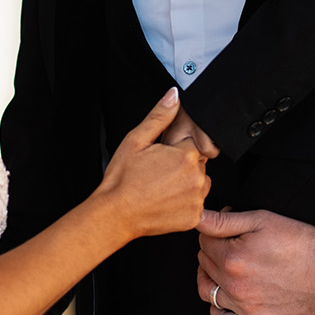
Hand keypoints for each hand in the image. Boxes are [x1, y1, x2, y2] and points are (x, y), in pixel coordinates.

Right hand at [98, 88, 210, 237]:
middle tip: (157, 173)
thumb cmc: (122, 179)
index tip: (160, 158)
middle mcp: (196, 179)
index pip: (192, 145)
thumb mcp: (136, 140)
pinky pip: (196, 204)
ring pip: (199, 183)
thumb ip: (159, 116)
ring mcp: (196, 200)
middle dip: (181, 165)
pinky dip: (184, 202)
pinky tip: (165, 201)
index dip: (175, 150)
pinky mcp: (193, 218)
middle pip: (197, 164)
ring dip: (186, 183)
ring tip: (161, 187)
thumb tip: (174, 96)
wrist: (114, 215)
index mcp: (185, 157)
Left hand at [196, 208, 314, 314]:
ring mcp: (245, 307)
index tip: (232, 225)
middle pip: (204, 262)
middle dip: (214, 248)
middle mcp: (235, 285)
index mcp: (233, 257)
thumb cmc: (299, 240)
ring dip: (210, 275)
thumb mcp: (262, 219)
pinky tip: (227, 296)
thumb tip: (195, 216)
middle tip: (235, 241)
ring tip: (226, 265)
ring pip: (207, 290)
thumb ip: (223, 220)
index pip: (204, 239)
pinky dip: (218, 311)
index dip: (216, 228)